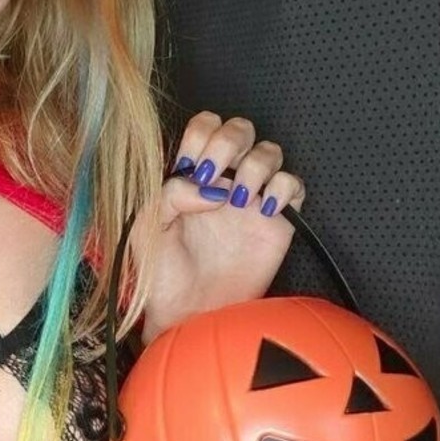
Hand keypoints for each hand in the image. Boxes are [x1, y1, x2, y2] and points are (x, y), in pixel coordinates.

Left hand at [141, 111, 305, 342]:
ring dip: (255, 166)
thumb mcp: (145, 230)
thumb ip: (168, 194)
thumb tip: (208, 185)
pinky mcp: (277, 220)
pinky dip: (283, 189)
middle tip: (214, 176)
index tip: (193, 166)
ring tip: (238, 200)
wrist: (188, 313)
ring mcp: (251, 198)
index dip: (202, 135)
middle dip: (229, 143)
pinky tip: (262, 210)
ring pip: (270, 151)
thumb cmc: (162, 274)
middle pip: (240, 129)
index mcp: (191, 176)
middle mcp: (224, 181)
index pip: (204, 127)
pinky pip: (294, 184)